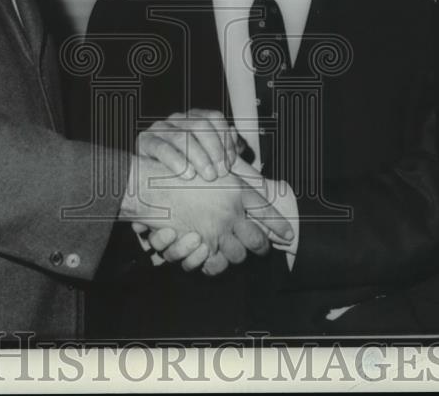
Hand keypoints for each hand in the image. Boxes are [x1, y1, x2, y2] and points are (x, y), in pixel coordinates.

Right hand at [122, 156, 291, 273]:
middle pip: (257, 240)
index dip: (279, 226)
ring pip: (238, 256)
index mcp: (236, 191)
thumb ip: (233, 184)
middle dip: (263, 247)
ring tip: (237, 252)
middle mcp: (230, 212)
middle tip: (265, 248)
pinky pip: (214, 264)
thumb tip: (252, 196)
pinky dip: (216, 264)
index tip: (289, 235)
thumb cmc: (179, 173)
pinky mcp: (198, 245)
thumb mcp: (212, 173)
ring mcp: (215, 231)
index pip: (267, 212)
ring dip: (238, 256)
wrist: (149, 184)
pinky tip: (215, 258)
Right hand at [136, 108, 236, 180]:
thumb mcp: (212, 164)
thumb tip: (247, 159)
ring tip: (208, 176)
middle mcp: (179, 119)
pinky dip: (177, 161)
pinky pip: (162, 147)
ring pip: (183, 136)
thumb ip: (230, 161)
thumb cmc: (188, 170)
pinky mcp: (146, 141)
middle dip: (215, 150)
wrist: (154, 181)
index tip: (231, 162)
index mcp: (196, 118)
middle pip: (201, 125)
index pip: (214, 118)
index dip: (225, 139)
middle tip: (221, 172)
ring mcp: (161, 127)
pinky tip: (188, 174)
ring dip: (199, 157)